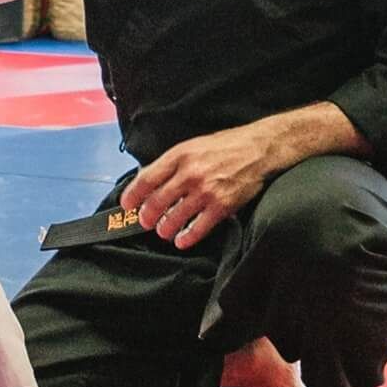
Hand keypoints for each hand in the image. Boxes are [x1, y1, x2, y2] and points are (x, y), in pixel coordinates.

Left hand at [122, 121, 275, 249]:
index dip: (133, 196)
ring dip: (164, 229)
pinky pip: (197, 229)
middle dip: (147, 217)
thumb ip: (172, 163)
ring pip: (174, 218)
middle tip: (145, 222)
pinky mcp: (221, 206)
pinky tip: (182, 240)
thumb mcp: (193, 145)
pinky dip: (186, 238)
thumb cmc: (225, 146)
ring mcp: (205, 191)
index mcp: (180, 156)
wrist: (258, 149)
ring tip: (164, 231)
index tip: (127, 205)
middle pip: (156, 202)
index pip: (146, 179)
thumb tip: (148, 178)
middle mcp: (189, 174)